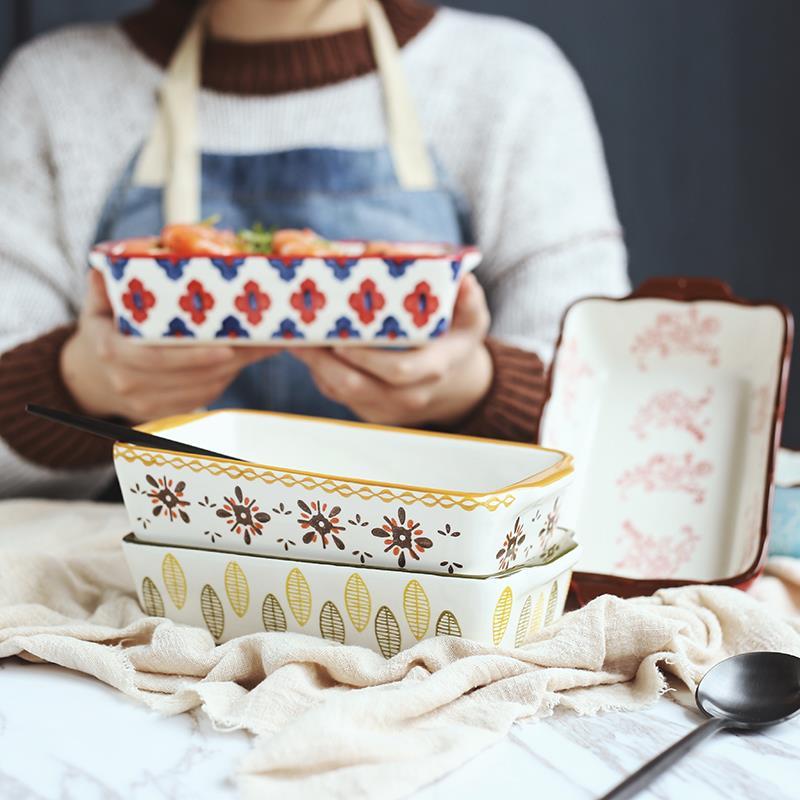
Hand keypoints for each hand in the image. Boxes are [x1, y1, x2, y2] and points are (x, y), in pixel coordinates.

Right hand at [60, 270, 276, 421]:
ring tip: (261, 346)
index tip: (226, 348)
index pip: (155, 358)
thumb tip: (105, 266)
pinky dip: (225, 379)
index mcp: (111, 351)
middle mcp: (127, 381)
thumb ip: (105, 287)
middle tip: (261, 340)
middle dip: (230, 359)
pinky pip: (202, 397)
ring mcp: (145, 402)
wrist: (93, 377)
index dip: (192, 356)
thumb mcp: (97, 306)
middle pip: (188, 375)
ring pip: (201, 387)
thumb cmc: (104, 332)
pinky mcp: (163, 412)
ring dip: (235, 368)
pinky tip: (243, 360)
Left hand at [294, 273, 492, 426]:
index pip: (399, 371)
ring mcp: (388, 408)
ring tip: (294, 336)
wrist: (454, 385)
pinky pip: (338, 395)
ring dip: (314, 365)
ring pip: (341, 392)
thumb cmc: (456, 341)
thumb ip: (468, 300)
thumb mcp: (471, 319)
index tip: (341, 338)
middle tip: (301, 333)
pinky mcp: (370, 412)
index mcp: (434, 369)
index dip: (366, 357)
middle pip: (357, 386)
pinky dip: (319, 372)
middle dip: (323, 360)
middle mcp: (410, 395)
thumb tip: (463, 280)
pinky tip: (306, 348)